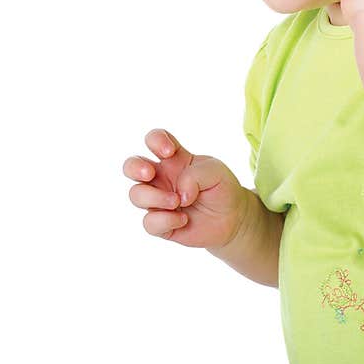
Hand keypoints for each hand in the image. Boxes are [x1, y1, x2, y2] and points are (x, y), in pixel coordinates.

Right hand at [123, 128, 248, 247]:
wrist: (232, 218)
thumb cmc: (221, 188)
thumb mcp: (216, 171)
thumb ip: (195, 175)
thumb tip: (178, 194)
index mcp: (173, 159)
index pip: (153, 140)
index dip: (155, 140)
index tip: (170, 151)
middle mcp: (161, 178)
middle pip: (130, 166)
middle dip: (134, 167)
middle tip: (149, 173)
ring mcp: (158, 200)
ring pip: (136, 194)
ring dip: (155, 197)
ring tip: (178, 202)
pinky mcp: (161, 224)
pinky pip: (148, 222)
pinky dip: (165, 220)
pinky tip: (183, 219)